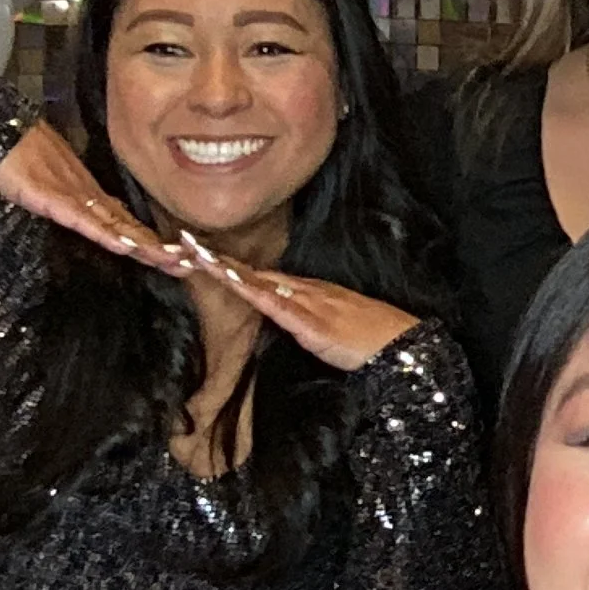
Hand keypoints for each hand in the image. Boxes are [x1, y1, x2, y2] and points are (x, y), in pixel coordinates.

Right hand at [0, 122, 181, 274]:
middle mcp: (92, 198)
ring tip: (173, 261)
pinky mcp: (56, 200)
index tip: (180, 259)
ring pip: (117, 227)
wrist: (2, 134)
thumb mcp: (55, 188)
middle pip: (131, 229)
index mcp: (92, 197)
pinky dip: (106, 234)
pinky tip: (126, 247)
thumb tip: (98, 221)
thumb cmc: (24, 156)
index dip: (153, 243)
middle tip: (192, 266)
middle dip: (160, 249)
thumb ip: (76, 205)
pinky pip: (85, 221)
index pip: (128, 225)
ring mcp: (76, 198)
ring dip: (146, 246)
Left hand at [178, 235, 419, 370]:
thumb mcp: (336, 331)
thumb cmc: (375, 344)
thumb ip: (313, 324)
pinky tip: (229, 280)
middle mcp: (307, 290)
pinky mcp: (311, 322)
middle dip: (218, 260)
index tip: (202, 257)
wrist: (404, 347)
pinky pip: (273, 303)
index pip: (263, 277)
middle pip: (254, 272)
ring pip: (257, 282)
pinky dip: (249, 290)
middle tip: (183, 242)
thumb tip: (290, 324)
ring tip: (193, 254)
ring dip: (224, 268)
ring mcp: (309, 303)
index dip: (232, 268)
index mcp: (312, 293)